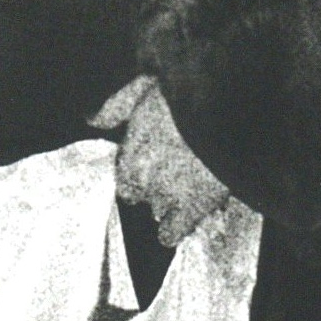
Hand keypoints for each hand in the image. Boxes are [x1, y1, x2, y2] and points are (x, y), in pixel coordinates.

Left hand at [93, 73, 234, 247]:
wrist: (230, 107)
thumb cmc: (187, 92)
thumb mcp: (144, 86)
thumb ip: (115, 106)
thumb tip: (91, 120)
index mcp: (130, 150)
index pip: (124, 173)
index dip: (140, 166)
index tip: (158, 157)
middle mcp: (142, 178)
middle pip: (138, 193)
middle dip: (153, 185)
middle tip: (177, 171)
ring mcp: (166, 196)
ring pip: (156, 211)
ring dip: (169, 203)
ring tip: (191, 187)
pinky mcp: (192, 209)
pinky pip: (170, 234)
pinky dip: (175, 229)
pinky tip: (185, 220)